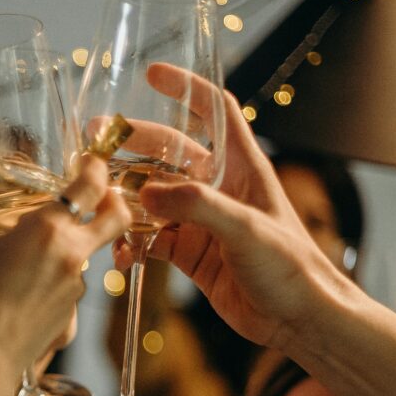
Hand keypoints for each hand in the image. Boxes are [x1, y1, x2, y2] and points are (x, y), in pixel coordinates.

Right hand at [0, 153, 130, 372]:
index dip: (96, 167)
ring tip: (34, 251)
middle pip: (116, 218)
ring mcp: (77, 289)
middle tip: (95, 194)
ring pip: (90, 255)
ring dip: (73, 246)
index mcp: (50, 229)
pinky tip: (24, 289)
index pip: (93, 184)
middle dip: (112, 201)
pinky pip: (72, 288)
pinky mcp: (71, 317)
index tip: (89, 160)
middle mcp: (73, 256)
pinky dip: (56, 281)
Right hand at [118, 63, 354, 350]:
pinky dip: (132, 243)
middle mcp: (219, 188)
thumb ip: (197, 207)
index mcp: (242, 168)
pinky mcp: (190, 253)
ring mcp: (202, 221)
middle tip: (96, 139)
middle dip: (132, 144)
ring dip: (125, 197)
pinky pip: (151, 239)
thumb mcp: (246, 229)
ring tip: (97, 199)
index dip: (187, 88)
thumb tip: (146, 195)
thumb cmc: (291, 267)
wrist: (299, 320)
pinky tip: (120, 253)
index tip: (153, 75)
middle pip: (168, 151)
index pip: (215, 111)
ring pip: (152, 197)